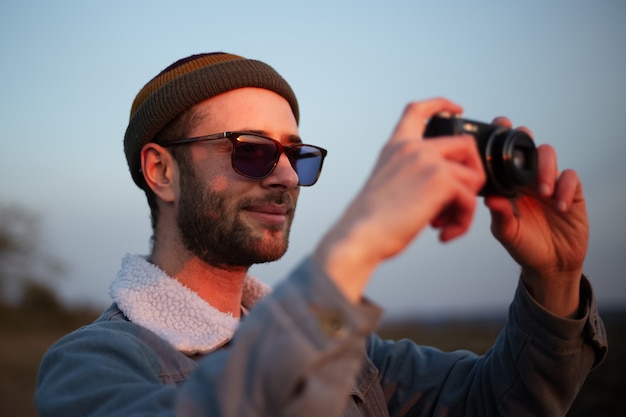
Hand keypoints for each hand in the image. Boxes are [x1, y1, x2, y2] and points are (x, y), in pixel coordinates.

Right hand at [315, 98, 485, 301]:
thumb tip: (449, 188)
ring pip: (474, 176)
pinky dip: (463, 222)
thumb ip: (414, 175)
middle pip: (465, 144)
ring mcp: (428, 161)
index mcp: (396, 147)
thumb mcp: (389, 185)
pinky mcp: (441, 182)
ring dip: (466, 205)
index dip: (441, 104)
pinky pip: (470, 200)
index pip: (418, 110)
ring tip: (445, 223)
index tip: (457, 109)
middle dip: (472, 173)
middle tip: (458, 201)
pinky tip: (444, 234)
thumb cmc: (371, 221)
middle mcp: (413, 148)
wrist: (359, 236)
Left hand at [484, 117, 587, 316]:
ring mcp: (550, 183)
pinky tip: (558, 205)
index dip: (501, 138)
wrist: (551, 265)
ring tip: (542, 192)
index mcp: (508, 184)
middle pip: (528, 147)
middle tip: (523, 141)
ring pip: (549, 155)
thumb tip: (490, 198)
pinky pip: (570, 176)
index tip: (498, 125)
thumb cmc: (524, 246)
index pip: (503, 156)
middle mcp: (527, 180)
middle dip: (525, 139)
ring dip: (545, 168)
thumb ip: (499, 216)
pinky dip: (564, 187)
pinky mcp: (571, 192)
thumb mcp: (506, 233)